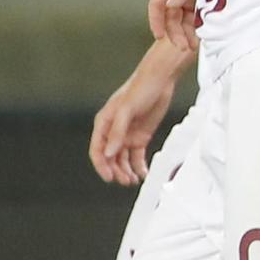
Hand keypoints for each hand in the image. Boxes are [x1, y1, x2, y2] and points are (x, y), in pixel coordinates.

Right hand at [88, 40, 184, 184]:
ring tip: (133, 180)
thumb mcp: (126, 109)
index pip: (97, 150)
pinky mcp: (141, 136)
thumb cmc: (140, 88)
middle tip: (125, 180)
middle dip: (116, 171)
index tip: (109, 177)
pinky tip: (142, 173)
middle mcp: (113, 131)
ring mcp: (127, 135)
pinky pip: (136, 156)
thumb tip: (108, 154)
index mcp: (104, 123)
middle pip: (110, 158)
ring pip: (122, 159)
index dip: (101, 165)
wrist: (161, 79)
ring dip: (126, 171)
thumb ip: (117, 132)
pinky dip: (138, 166)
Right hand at [148, 0, 201, 53]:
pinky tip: (204, 36)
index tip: (160, 36)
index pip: (157, 3)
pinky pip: (199, 14)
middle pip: (171, 14)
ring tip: (193, 46)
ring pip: (185, 17)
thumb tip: (170, 5)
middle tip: (184, 47)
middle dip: (175, 32)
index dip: (156, 21)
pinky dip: (199, 25)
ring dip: (187, 32)